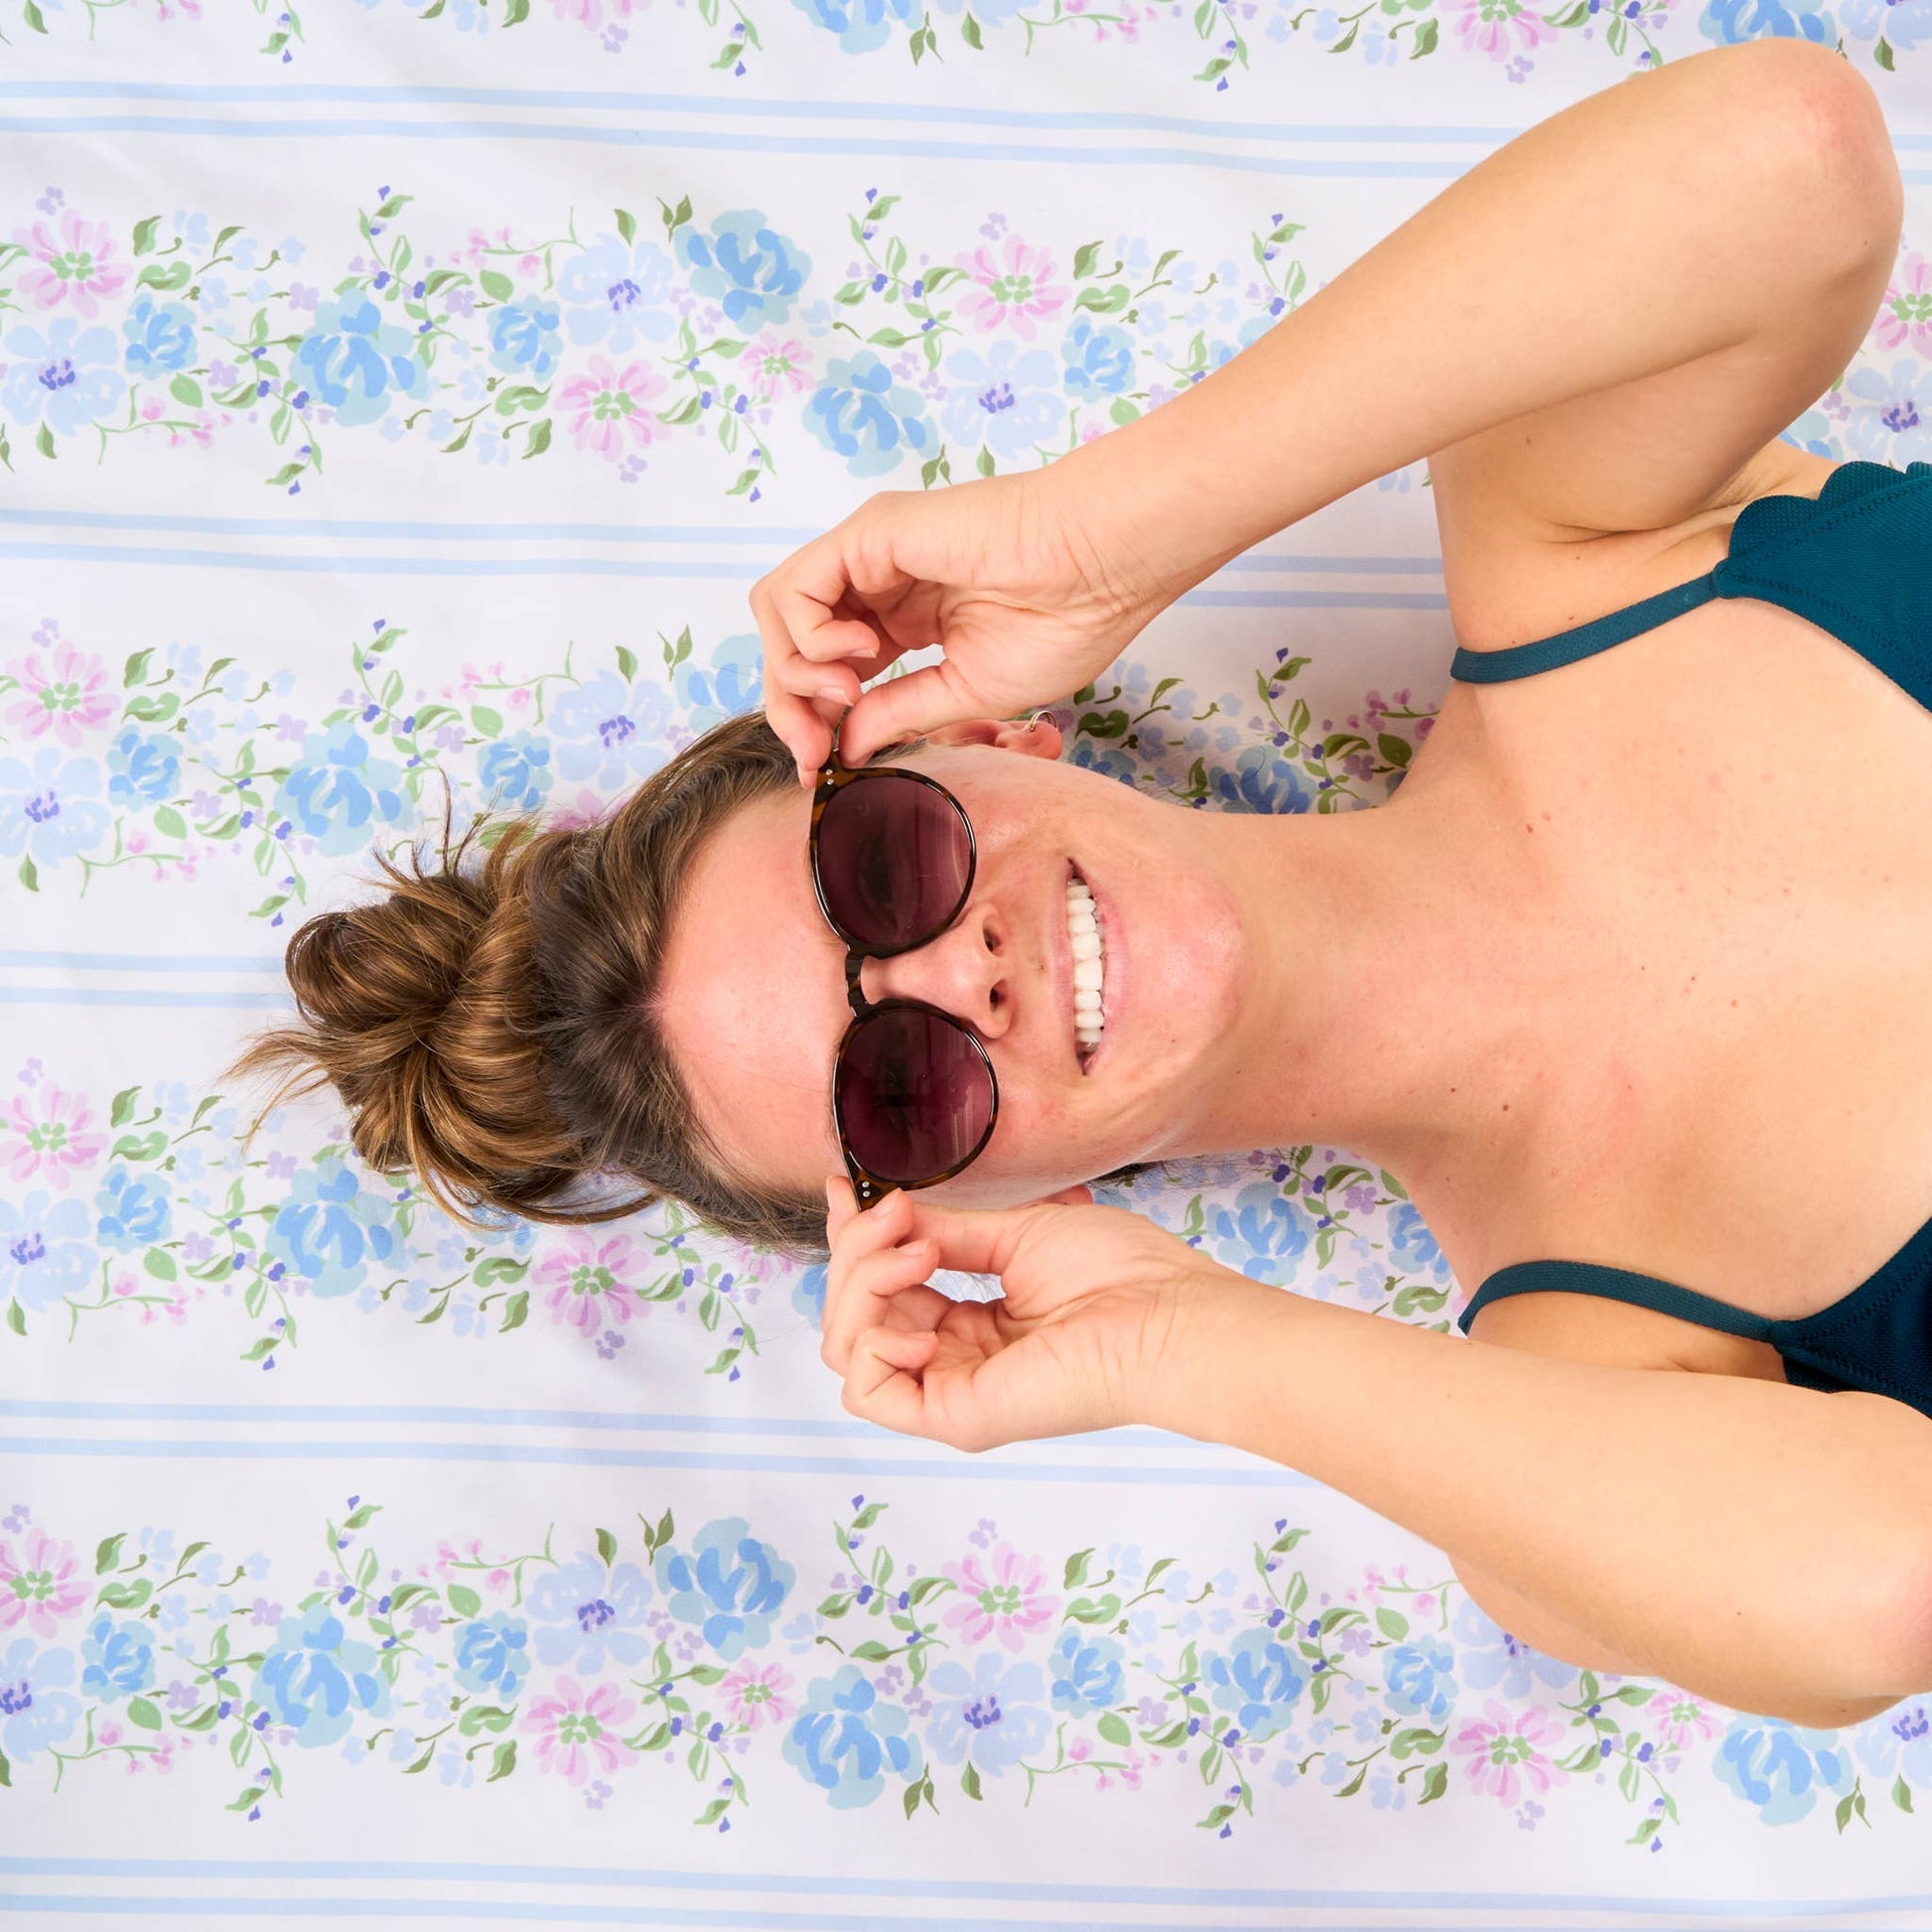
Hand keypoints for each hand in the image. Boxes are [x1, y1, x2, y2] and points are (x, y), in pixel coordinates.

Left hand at [752, 466, 1158, 784]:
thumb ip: (899, 714)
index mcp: (903, 621)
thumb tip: (843, 747)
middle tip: (816, 750)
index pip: (826, 670)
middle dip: (790, 705)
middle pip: (788, 642)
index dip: (812, 722)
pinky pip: (797, 588)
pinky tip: (860, 654)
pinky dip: (809, 633)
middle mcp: (877, 584)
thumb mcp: (966, 692)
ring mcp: (869, 555)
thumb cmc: (1062, 620)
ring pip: (779, 610)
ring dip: (794, 668)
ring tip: (847, 694)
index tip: (822, 769)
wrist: (1101, 568)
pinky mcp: (869, 534)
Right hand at [818, 1176, 1239, 1450]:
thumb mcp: (1014, 1232)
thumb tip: (879, 1210)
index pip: (880, 1289)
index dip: (853, 1240)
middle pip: (853, 1314)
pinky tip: (918, 1317)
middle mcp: (954, 1361)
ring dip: (861, 1285)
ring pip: (847, 1346)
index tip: (847, 1189)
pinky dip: (869, 1342)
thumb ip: (941, 1230)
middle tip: (898, 1213)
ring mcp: (951, 1391)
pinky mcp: (954, 1417)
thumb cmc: (1119, 1272)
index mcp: (970, 1324)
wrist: (1166, 1315)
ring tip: (920, 1252)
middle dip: (855, 1251)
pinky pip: (866, 1391)